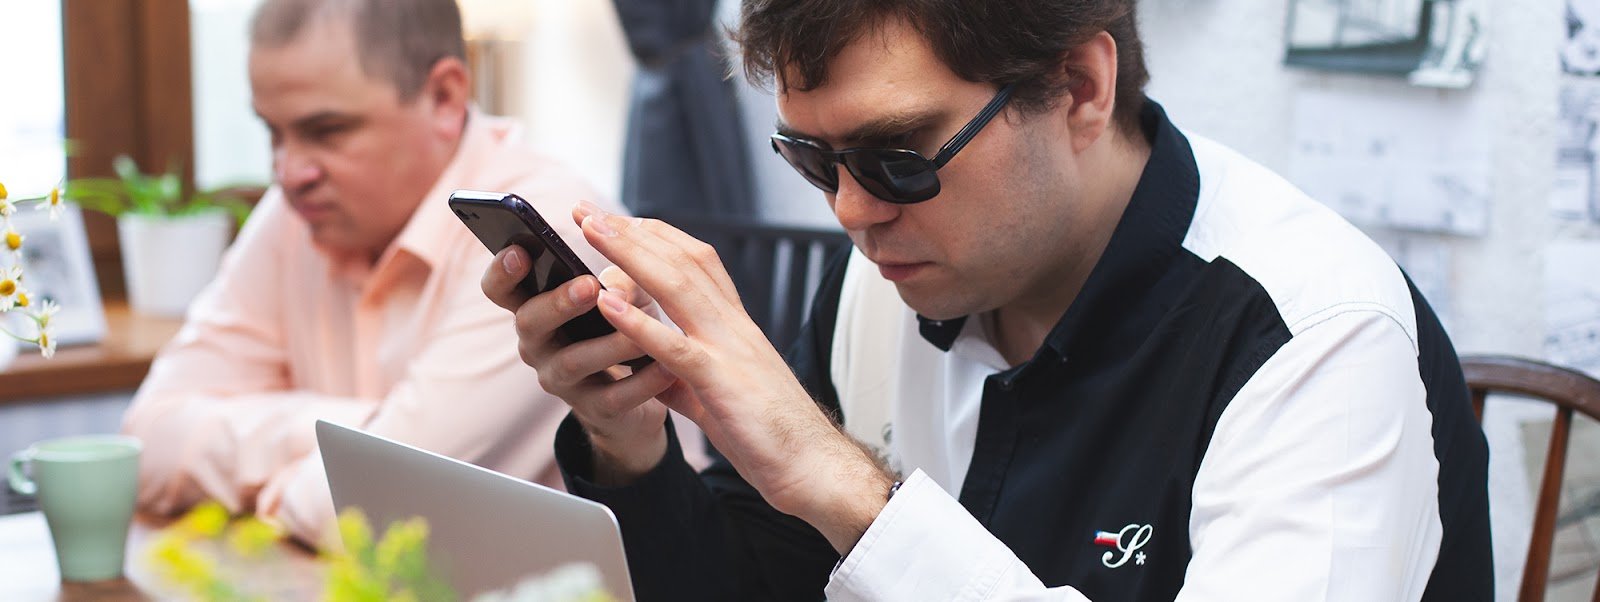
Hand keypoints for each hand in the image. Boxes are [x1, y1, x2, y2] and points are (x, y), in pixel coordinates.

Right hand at [479, 213, 677, 484]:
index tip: (519, 250)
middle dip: (557, 302)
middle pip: (529, 322)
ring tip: (641, 331)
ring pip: (574, 362)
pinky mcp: (596, 410)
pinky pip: (615, 397)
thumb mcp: (622, 295)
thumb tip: (618, 281)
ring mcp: (563, 380)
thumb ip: (620, 280)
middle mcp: (538, 344)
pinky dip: (642, 382)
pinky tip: (667, 367)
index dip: (502, 270)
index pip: (501, 288)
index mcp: (536, 307)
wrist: (640, 391)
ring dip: (608, 343)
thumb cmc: (623, 325)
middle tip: (588, 285)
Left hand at [573, 205, 893, 552]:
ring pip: (677, 286)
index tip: (620, 219)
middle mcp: (734, 326)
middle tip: (586, 209)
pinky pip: (676, 347)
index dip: (657, 236)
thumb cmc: (771, 433)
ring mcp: (730, 350)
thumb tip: (652, 371)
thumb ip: (683, 377)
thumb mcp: (719, 395)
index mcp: (735, 326)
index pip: (698, 261)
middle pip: (682, 260)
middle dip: (632, 231)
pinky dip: (640, 322)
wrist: (814, 467)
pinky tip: (608, 303)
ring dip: (629, 255)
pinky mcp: (722, 383)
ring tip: (591, 231)